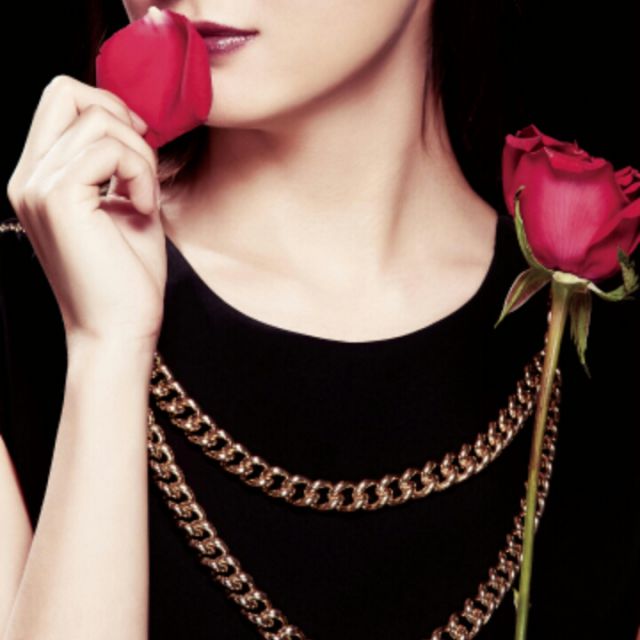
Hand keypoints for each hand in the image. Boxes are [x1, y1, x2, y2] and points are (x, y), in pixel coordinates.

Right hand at [6, 74, 166, 349]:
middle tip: (142, 165)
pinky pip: (110, 149)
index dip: (108, 110)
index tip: (139, 153)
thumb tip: (131, 123)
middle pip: (65, 90)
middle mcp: (27, 178)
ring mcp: (38, 187)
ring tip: (145, 201)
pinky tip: (146, 209)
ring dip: (141, 157)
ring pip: (99, 120)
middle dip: (119, 116)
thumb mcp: (123, 207)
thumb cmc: (126, 277)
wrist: (119, 330)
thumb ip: (117, 164)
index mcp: (40, 180)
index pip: (60, 102)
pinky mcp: (59, 199)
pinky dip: (142, 174)